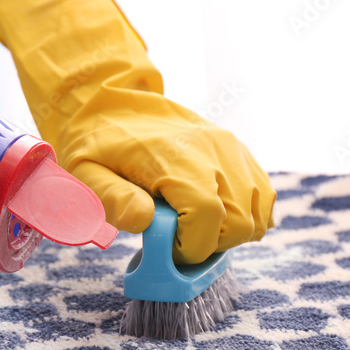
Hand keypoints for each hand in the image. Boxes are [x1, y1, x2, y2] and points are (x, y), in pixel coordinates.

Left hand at [0, 0, 274, 263]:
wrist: (112, 100)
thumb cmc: (97, 141)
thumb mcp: (85, 170)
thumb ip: (112, 197)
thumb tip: (144, 220)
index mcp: (172, 156)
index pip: (206, 216)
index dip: (191, 246)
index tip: (168, 249)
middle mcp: (210, 149)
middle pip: (240, 221)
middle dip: (211, 245)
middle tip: (179, 240)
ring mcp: (230, 148)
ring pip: (258, 213)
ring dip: (230, 233)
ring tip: (193, 226)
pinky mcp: (238, 150)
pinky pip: (264, 195)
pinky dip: (247, 215)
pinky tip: (214, 215)